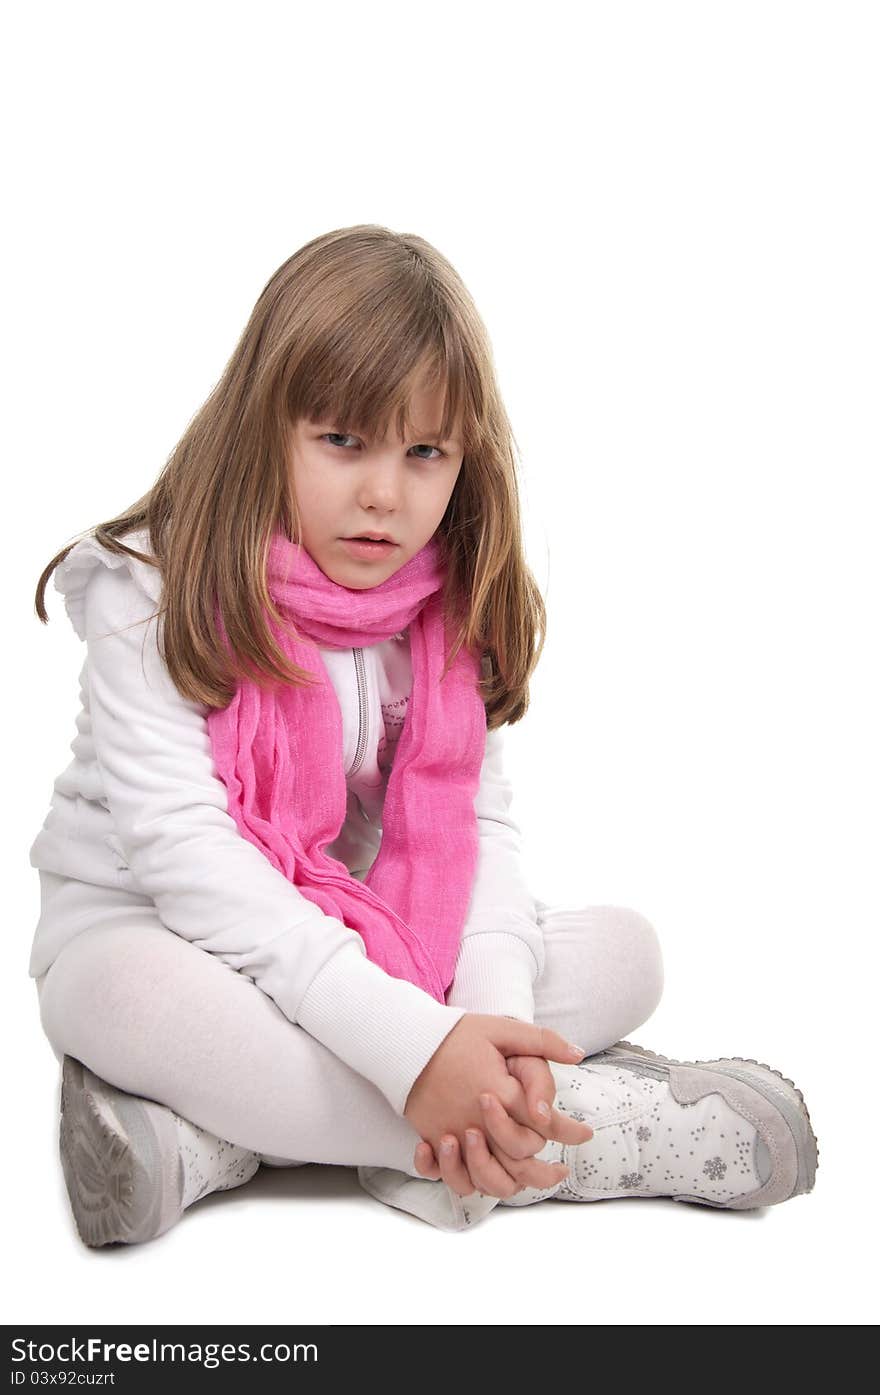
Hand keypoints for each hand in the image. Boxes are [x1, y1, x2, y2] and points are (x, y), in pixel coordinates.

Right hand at [402, 1014, 591, 1200]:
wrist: (406, 1042)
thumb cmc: (456, 1034)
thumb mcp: (501, 1029)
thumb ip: (541, 1041)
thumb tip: (577, 1053)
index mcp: (499, 1093)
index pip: (543, 1123)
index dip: (568, 1131)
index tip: (585, 1134)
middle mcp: (477, 1121)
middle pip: (519, 1160)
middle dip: (546, 1171)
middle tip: (562, 1170)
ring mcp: (453, 1134)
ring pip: (488, 1178)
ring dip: (513, 1183)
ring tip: (529, 1180)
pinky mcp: (434, 1139)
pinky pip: (453, 1176)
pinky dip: (469, 1181)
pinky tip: (485, 1177)